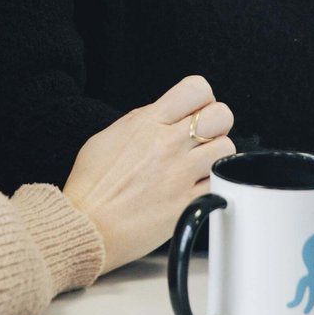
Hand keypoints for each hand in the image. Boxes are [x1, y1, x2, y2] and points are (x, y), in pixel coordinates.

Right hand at [62, 76, 235, 270]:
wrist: (87, 225)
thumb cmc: (91, 185)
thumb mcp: (109, 136)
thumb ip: (142, 122)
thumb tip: (163, 117)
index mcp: (148, 122)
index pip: (196, 89)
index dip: (202, 98)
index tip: (197, 110)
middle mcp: (168, 144)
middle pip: (221, 115)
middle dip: (216, 123)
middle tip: (204, 137)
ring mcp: (180, 174)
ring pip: (226, 148)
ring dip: (216, 154)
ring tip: (200, 164)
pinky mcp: (188, 203)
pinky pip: (220, 183)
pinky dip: (214, 183)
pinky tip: (197, 186)